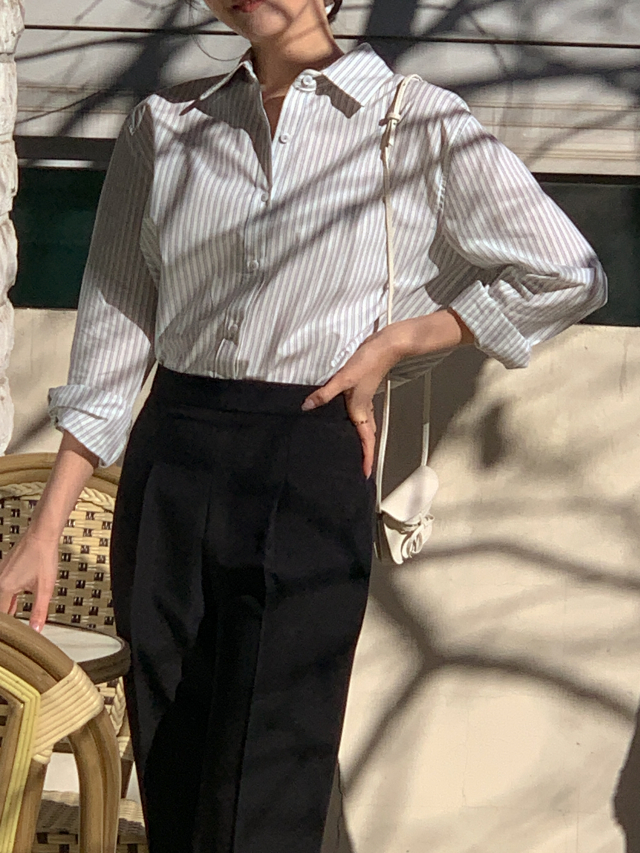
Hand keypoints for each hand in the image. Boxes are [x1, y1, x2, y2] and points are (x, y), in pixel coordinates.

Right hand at [0, 531, 59, 630]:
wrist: (42, 535)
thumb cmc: (43, 557)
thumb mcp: (44, 588)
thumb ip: (39, 611)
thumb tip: (36, 629)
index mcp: (5, 587)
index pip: (2, 614)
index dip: (6, 627)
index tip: (8, 635)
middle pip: (0, 605)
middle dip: (6, 617)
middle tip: (10, 631)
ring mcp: (1, 572)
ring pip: (1, 596)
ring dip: (7, 606)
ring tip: (13, 619)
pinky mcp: (5, 568)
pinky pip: (3, 587)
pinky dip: (8, 596)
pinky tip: (14, 602)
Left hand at [301, 310, 472, 477]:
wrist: (385, 346)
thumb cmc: (369, 362)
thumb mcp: (343, 378)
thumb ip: (324, 394)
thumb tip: (307, 406)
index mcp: (361, 411)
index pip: (366, 441)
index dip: (367, 459)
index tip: (367, 474)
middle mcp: (364, 409)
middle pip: (367, 438)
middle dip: (365, 455)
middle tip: (361, 469)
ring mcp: (364, 401)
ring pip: (365, 427)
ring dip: (362, 441)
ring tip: (355, 452)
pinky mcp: (362, 391)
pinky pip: (360, 415)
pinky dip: (356, 424)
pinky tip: (346, 420)